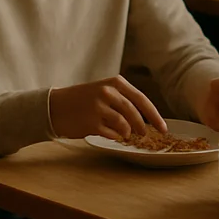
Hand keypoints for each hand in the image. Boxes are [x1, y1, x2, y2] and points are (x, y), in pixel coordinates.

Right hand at [49, 75, 166, 139]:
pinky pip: (112, 134)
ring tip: (124, 134)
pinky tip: (110, 134)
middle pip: (134, 113)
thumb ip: (122, 100)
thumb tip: (145, 118)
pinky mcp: (91, 122)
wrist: (55, 106)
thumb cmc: (82, 100)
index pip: (141, 99)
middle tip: (145, 135)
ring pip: (124, 125)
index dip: (155, 115)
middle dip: (143, 126)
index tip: (163, 128)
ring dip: (127, 132)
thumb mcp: (103, 90)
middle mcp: (107, 92)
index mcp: (114, 82)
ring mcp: (99, 107)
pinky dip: (115, 136)